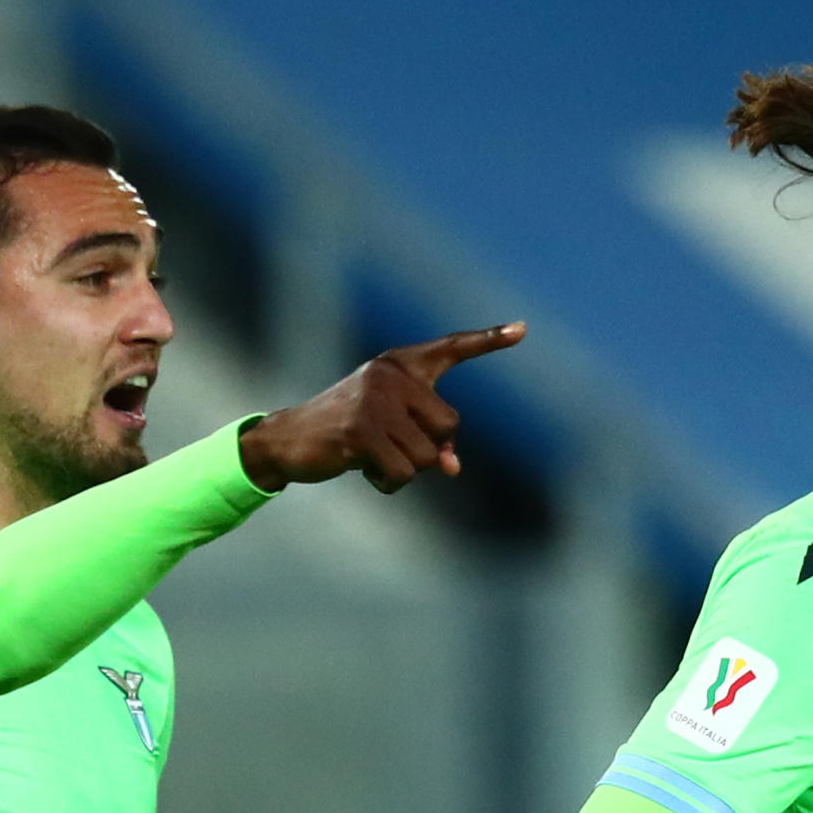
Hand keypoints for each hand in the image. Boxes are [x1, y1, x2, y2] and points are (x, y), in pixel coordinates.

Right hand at [237, 324, 526, 492]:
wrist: (290, 439)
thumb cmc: (348, 432)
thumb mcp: (392, 430)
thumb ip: (429, 441)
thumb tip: (452, 468)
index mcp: (400, 364)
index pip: (452, 347)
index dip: (488, 340)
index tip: (523, 329)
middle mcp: (390, 374)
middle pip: (450, 425)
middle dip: (427, 448)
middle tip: (390, 445)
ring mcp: (374, 400)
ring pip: (427, 455)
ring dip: (404, 469)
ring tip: (372, 456)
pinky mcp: (360, 430)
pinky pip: (402, 473)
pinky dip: (387, 483)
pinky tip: (361, 468)